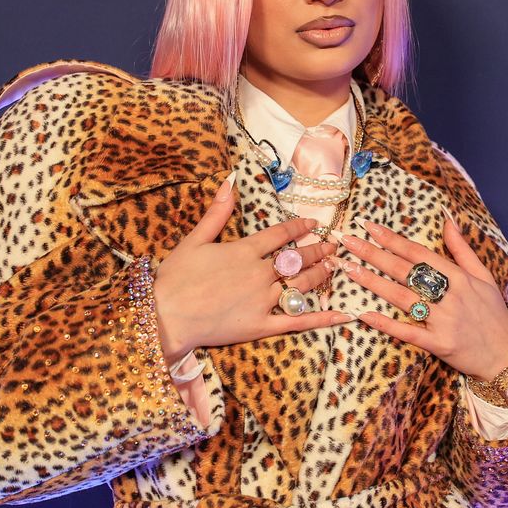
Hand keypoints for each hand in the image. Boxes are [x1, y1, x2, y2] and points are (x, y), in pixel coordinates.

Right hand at [151, 171, 351, 363]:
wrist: (165, 316)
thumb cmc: (175, 278)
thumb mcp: (194, 239)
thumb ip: (217, 212)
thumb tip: (230, 182)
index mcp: (244, 251)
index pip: (280, 235)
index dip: (298, 228)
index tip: (312, 224)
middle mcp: (259, 273)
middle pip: (297, 259)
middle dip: (318, 251)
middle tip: (333, 246)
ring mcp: (263, 300)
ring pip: (301, 285)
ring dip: (320, 274)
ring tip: (333, 267)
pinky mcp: (262, 326)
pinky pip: (298, 321)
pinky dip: (322, 318)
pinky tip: (342, 314)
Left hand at [328, 212, 507, 378]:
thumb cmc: (494, 315)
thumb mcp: (484, 277)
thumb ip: (462, 249)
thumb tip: (447, 220)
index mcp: (460, 277)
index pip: (419, 253)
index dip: (392, 239)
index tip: (369, 226)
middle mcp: (451, 296)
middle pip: (405, 271)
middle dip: (373, 254)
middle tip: (347, 241)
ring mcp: (444, 321)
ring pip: (402, 298)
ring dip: (373, 282)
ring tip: (349, 269)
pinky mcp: (440, 345)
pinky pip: (409, 332)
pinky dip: (387, 324)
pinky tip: (365, 314)